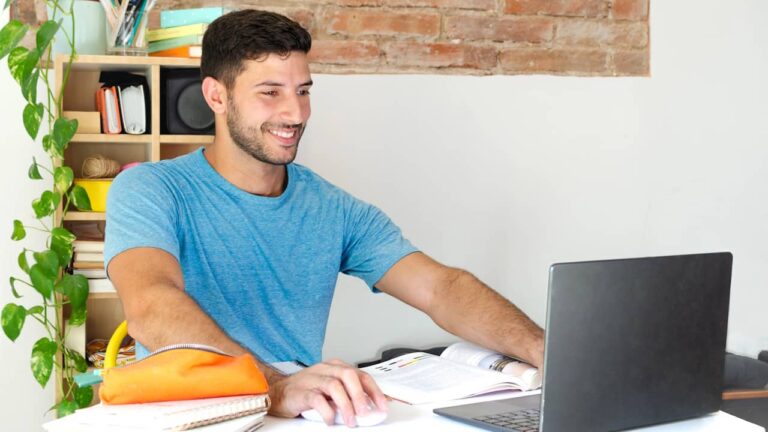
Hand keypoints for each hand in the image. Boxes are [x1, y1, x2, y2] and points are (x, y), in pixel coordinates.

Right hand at [268, 359, 387, 426]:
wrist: (278, 392)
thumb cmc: (307, 391)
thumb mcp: (331, 390)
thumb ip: (349, 395)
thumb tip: (371, 407)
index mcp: (336, 367)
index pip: (361, 375)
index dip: (374, 390)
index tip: (383, 405)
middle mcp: (326, 370)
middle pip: (349, 376)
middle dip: (360, 395)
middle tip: (366, 413)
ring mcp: (313, 379)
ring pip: (334, 386)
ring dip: (346, 406)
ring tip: (350, 421)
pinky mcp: (301, 391)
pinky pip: (317, 400)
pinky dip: (327, 412)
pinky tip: (330, 421)